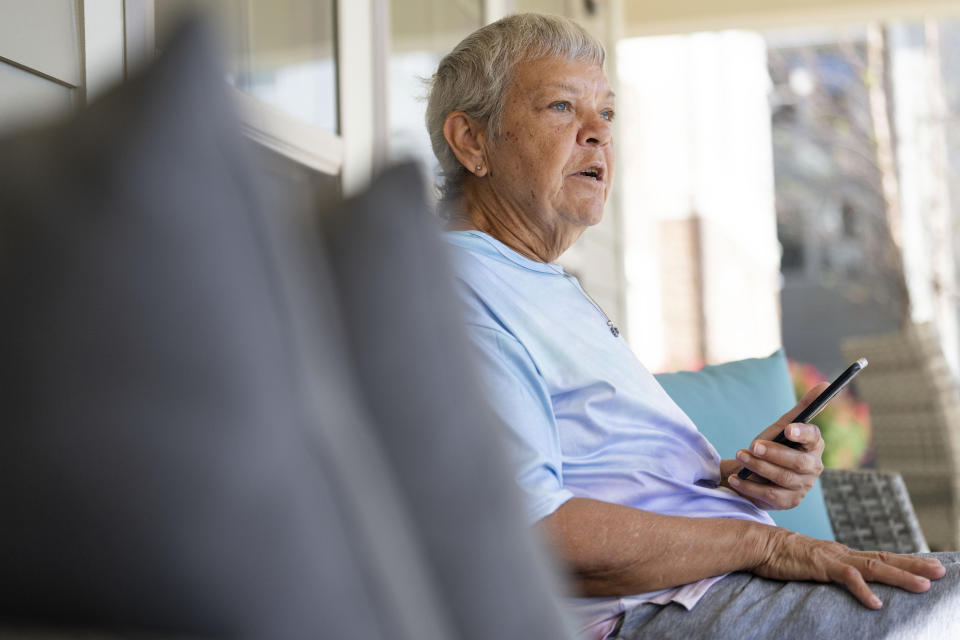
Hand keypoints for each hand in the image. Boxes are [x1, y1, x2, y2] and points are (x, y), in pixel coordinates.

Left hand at [723, 383, 828, 509]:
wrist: (755, 472)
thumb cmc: (773, 445)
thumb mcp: (782, 425)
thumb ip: (802, 407)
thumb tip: (825, 384)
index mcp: (814, 445)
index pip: (814, 437)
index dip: (802, 433)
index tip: (788, 428)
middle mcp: (813, 467)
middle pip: (797, 463)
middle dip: (774, 453)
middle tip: (753, 445)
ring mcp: (802, 487)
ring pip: (782, 478)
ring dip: (758, 467)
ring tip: (740, 456)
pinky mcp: (789, 502)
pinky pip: (769, 495)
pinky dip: (749, 487)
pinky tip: (735, 479)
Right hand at [753, 527, 945, 607]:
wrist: (759, 544)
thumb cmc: (781, 556)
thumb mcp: (811, 565)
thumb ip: (828, 571)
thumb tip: (844, 582)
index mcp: (842, 554)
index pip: (880, 557)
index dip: (906, 562)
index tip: (930, 567)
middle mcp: (842, 553)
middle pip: (885, 558)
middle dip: (914, 565)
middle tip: (942, 571)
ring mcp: (833, 558)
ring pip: (873, 567)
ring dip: (900, 576)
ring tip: (923, 586)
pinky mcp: (820, 565)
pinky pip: (846, 578)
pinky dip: (863, 591)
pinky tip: (877, 604)